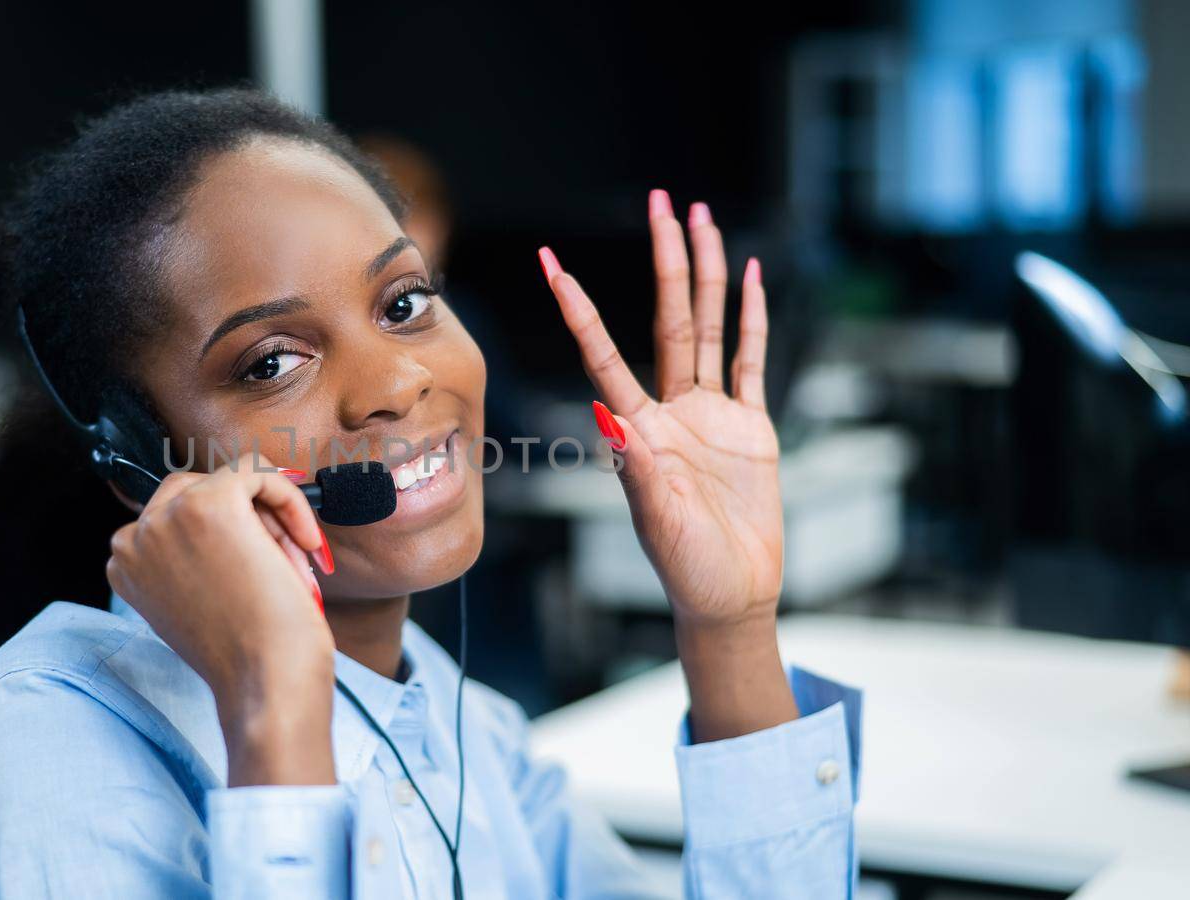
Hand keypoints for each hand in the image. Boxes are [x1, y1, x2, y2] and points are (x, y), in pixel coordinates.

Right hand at [105, 456, 335, 784]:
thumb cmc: (247, 656)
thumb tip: (243, 513)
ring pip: (230, 480)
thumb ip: (194, 559)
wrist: (265, 682)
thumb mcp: (199, 602)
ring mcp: (168, 517)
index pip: (174, 517)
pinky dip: (291, 501)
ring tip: (291, 564)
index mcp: (125, 565)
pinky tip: (306, 541)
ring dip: (270, 517)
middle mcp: (135, 538)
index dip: (228, 536)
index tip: (261, 562)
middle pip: (197, 489)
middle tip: (282, 563)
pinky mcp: (211, 502)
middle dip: (249, 520)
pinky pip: (258, 471)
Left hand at [543, 192, 795, 739]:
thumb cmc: (686, 566)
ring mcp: (712, 414)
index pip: (604, 353)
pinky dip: (753, 319)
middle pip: (670, 317)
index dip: (580, 308)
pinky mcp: (750, 426)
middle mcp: (670, 409)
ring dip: (707, 273)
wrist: (731, 593)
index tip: (554, 264)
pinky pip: (750, 360)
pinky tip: (752, 277)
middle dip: (665, 257)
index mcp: (638, 427)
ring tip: (703, 218)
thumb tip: (611, 418)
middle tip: (662, 199)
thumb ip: (637, 467)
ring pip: (709, 326)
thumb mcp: (655, 518)